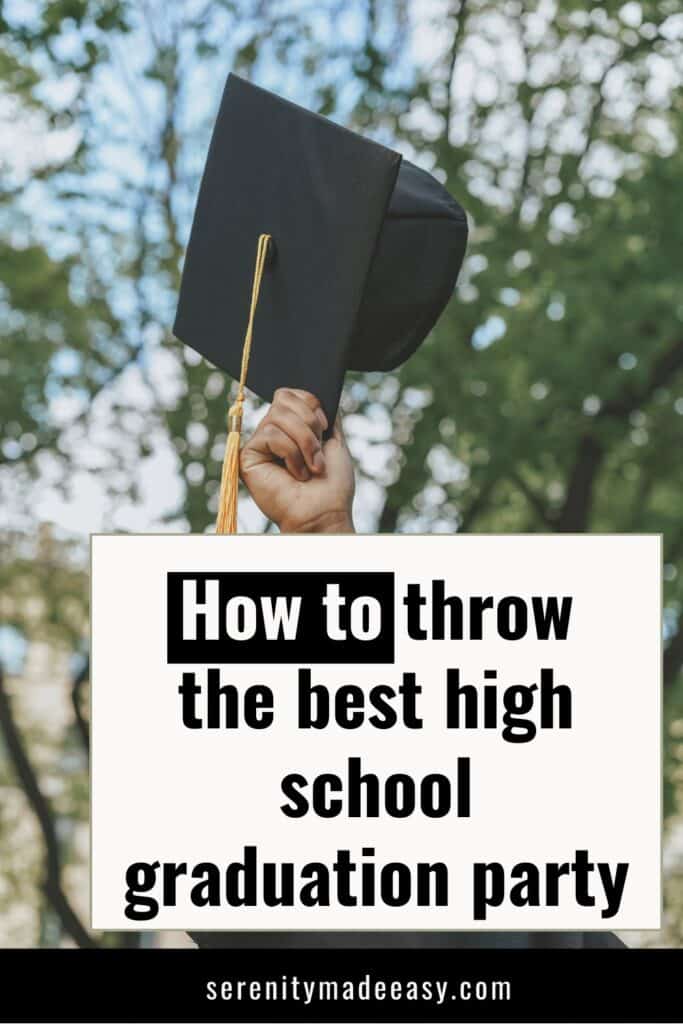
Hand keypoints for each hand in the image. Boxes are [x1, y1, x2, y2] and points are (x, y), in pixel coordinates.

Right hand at [240, 388, 354, 532]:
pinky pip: (271, 433)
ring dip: (305, 442)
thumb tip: (317, 391)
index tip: (324, 429)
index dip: (311, 404)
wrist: (325, 511)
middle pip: (283, 398)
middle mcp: (272, 433)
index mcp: (290, 428)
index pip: (290, 394)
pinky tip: (296, 474)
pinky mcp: (247, 456)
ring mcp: (259, 444)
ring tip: (311, 467)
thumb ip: (323, 414)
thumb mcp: (334, 440)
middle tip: (318, 452)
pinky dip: (291, 453)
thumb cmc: (331, 484)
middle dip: (309, 423)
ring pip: (279, 415)